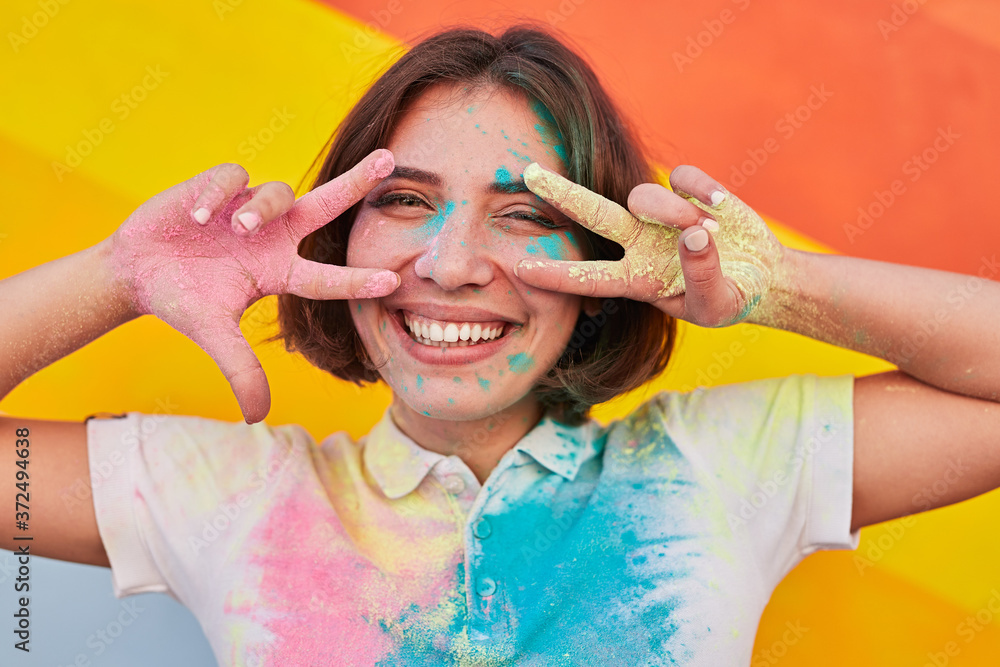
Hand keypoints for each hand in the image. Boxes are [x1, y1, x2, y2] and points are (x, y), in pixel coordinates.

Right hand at [107, 149, 398, 423]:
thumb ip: (240, 369)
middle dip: (358, 182)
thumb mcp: (214, 335)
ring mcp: (250, 206)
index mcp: (281, 271)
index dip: (358, 280)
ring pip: (278, 193)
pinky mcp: (221, 185)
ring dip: (260, 210)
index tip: (395, 282)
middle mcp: (275, 236)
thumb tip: (257, 417)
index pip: (327, 277)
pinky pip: (234, 178)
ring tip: (232, 229)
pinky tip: (197, 216)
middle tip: (391, 160)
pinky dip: (220, 195)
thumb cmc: (183, 301)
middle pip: (327, 204)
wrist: (137, 271)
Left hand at [515, 163, 784, 326]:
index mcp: (636, 279)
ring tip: (709, 232)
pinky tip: (721, 209)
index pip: (589, 277)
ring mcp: (660, 215)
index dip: (556, 273)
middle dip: (560, 193)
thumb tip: (692, 236)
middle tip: (528, 172)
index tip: (521, 267)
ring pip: (646, 195)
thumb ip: (704, 276)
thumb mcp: (718, 303)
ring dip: (675, 213)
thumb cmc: (729, 298)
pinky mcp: (687, 191)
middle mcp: (639, 243)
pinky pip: (683, 178)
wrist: (762, 275)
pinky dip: (703, 191)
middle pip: (592, 214)